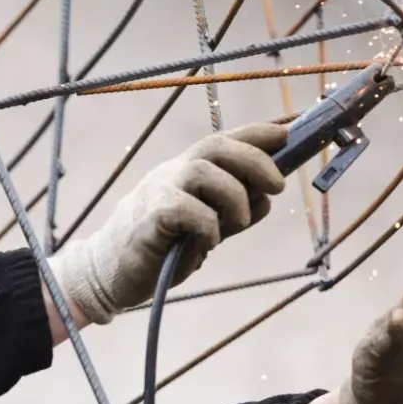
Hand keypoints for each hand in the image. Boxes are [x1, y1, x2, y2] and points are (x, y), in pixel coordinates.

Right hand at [48, 123, 286, 323]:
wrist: (113, 271)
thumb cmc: (164, 245)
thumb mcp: (209, 225)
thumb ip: (235, 209)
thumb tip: (267, 196)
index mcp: (189, 170)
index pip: (225, 139)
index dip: (258, 132)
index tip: (288, 132)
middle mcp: (174, 172)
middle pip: (216, 145)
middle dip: (255, 160)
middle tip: (278, 186)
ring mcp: (160, 191)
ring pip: (205, 172)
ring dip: (234, 198)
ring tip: (234, 225)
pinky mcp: (150, 218)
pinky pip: (188, 211)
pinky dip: (208, 227)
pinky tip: (205, 245)